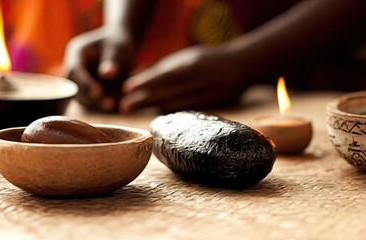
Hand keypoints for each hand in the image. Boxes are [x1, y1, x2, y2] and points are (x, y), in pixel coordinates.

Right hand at [64, 27, 134, 111]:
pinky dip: (101, 106)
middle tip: (109, 105)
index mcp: (76, 52)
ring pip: (81, 98)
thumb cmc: (121, 42)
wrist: (121, 45)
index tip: (98, 93)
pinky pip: (90, 103)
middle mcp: (73, 67)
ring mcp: (78, 80)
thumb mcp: (119, 48)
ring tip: (113, 106)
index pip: (74, 70)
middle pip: (74, 87)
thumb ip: (113, 60)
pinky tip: (115, 107)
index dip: (85, 83)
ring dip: (95, 105)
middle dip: (90, 98)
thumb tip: (105, 74)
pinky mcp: (86, 90)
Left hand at [120, 46, 248, 112]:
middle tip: (122, 106)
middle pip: (165, 91)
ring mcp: (205, 95)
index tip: (126, 88)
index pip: (164, 75)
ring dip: (151, 107)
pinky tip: (155, 114)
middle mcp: (198, 80)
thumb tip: (140, 77)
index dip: (144, 82)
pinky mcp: (210, 106)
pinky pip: (184, 111)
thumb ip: (168, 67)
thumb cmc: (209, 59)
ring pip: (173, 103)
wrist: (243, 66)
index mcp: (192, 64)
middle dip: (142, 99)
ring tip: (132, 109)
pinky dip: (168, 112)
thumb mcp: (189, 57)